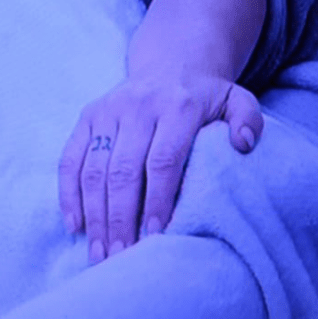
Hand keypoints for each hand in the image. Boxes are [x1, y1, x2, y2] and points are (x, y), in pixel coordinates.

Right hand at [58, 73, 263, 265]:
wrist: (172, 62)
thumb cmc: (207, 97)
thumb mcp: (237, 99)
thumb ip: (248, 119)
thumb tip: (244, 144)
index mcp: (177, 106)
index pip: (163, 160)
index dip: (157, 199)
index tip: (155, 236)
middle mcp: (138, 106)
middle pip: (123, 170)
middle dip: (120, 217)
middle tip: (121, 256)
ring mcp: (108, 111)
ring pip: (94, 169)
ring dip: (95, 215)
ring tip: (100, 253)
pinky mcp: (88, 116)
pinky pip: (70, 158)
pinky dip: (69, 194)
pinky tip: (77, 226)